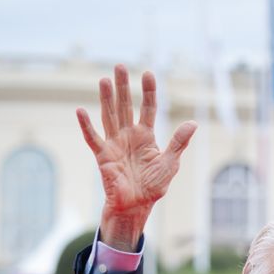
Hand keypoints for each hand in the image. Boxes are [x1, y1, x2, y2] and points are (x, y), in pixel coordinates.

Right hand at [76, 64, 196, 250]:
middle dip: (122, 87)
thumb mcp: (170, 164)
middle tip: (120, 66)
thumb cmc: (153, 187)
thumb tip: (193, 123)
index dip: (148, 91)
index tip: (148, 73)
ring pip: (109, 116)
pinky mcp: (103, 155)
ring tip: (104, 80)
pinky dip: (86, 126)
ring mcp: (114, 144)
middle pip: (125, 106)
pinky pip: (93, 138)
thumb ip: (178, 143)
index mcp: (145, 136)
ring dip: (106, 99)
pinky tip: (81, 111)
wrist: (136, 206)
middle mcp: (128, 135)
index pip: (147, 108)